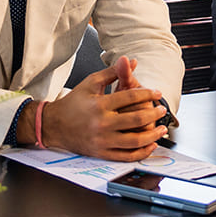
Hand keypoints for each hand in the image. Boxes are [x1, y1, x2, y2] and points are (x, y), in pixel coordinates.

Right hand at [42, 56, 167, 159]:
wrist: (53, 125)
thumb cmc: (73, 103)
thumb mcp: (91, 83)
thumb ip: (112, 72)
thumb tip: (130, 60)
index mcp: (99, 104)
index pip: (130, 97)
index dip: (148, 93)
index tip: (157, 93)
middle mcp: (101, 123)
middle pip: (136, 119)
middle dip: (154, 114)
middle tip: (162, 110)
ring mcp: (102, 140)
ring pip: (134, 140)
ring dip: (153, 135)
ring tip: (162, 128)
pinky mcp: (101, 153)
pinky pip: (126, 156)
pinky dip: (141, 152)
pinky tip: (150, 145)